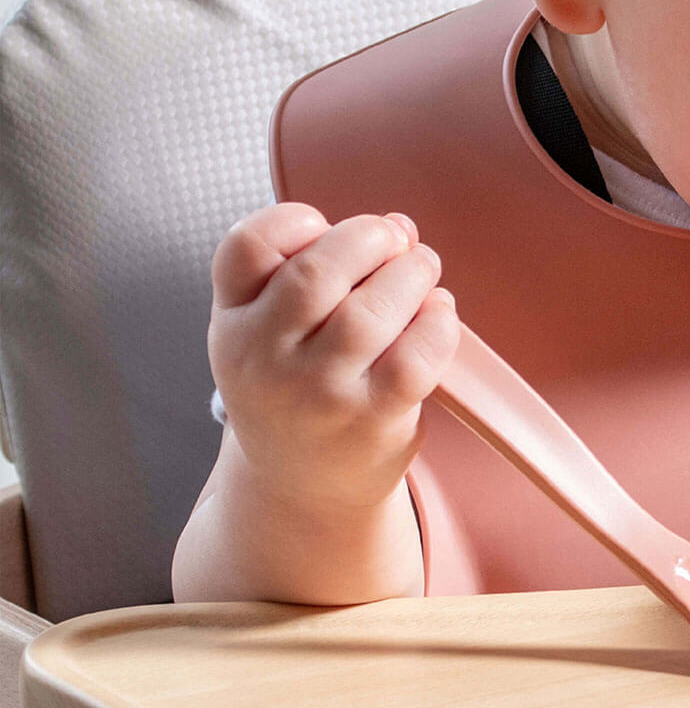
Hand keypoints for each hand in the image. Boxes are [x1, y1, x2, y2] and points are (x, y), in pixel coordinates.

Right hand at [207, 203, 459, 509]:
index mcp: (232, 321)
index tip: (324, 226)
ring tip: (423, 270)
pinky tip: (439, 314)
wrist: (302, 488)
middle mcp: (264, 357)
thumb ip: (322, 267)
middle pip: (316, 271)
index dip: (293, 219)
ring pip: (370, 311)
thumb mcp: (276, 328)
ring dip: (412, 274)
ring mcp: (316, 393)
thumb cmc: (298, 388)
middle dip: (370, 238)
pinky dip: (439, 322)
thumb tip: (400, 226)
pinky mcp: (370, 419)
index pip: (246, 248)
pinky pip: (416, 356)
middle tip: (396, 242)